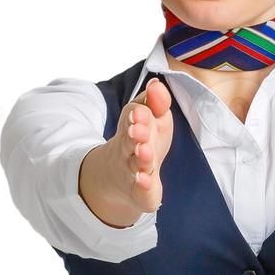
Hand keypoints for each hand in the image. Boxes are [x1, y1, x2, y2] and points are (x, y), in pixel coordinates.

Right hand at [78, 77, 173, 226]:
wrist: (118, 178)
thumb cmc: (143, 141)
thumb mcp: (153, 119)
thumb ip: (156, 102)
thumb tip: (156, 82)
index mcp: (134, 126)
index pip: (135, 117)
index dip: (139, 115)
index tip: (141, 111)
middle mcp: (130, 148)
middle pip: (131, 140)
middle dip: (136, 134)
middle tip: (139, 130)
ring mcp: (132, 170)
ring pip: (135, 164)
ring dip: (141, 158)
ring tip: (145, 152)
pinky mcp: (139, 192)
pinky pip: (140, 190)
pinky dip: (142, 186)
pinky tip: (145, 181)